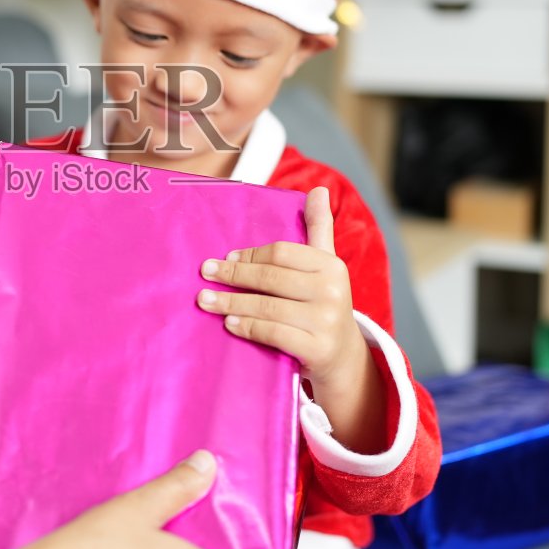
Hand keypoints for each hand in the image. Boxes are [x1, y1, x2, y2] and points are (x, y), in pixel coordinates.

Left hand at [196, 186, 364, 391]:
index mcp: (331, 265)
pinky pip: (272, 332)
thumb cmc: (324, 304)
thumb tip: (318, 190)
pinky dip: (247, 327)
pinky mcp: (317, 348)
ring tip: (205, 300)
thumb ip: (319, 228)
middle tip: (205, 273)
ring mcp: (325, 321)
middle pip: (270, 278)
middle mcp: (331, 291)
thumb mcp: (327, 265)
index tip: (225, 256)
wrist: (343, 357)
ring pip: (266, 306)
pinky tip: (228, 322)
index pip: (281, 253)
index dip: (250, 254)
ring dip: (230, 302)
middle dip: (233, 274)